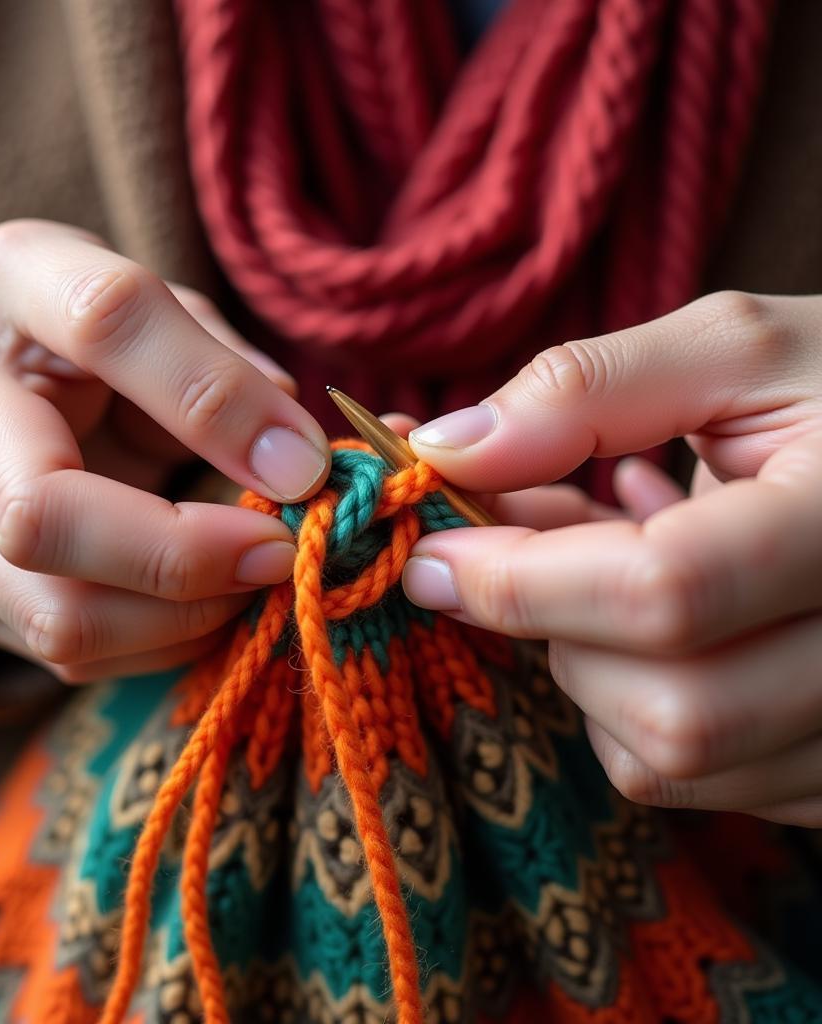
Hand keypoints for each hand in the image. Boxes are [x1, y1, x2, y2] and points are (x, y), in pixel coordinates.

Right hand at [0, 220, 330, 682]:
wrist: (24, 384)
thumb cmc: (125, 347)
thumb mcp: (185, 323)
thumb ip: (233, 375)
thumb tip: (294, 469)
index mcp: (15, 279)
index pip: (106, 322)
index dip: (216, 403)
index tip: (303, 470)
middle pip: (40, 514)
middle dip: (183, 560)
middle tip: (277, 559)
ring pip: (52, 614)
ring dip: (181, 621)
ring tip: (246, 588)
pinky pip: (62, 651)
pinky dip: (153, 644)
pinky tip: (195, 607)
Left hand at [400, 291, 821, 825]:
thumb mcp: (730, 351)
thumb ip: (585, 390)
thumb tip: (444, 450)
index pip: (665, 591)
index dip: (519, 580)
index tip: (431, 553)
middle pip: (668, 708)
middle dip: (557, 624)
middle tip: (534, 543)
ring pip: (668, 757)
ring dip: (587, 661)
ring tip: (613, 561)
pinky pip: (692, 779)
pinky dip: (630, 699)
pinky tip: (660, 619)